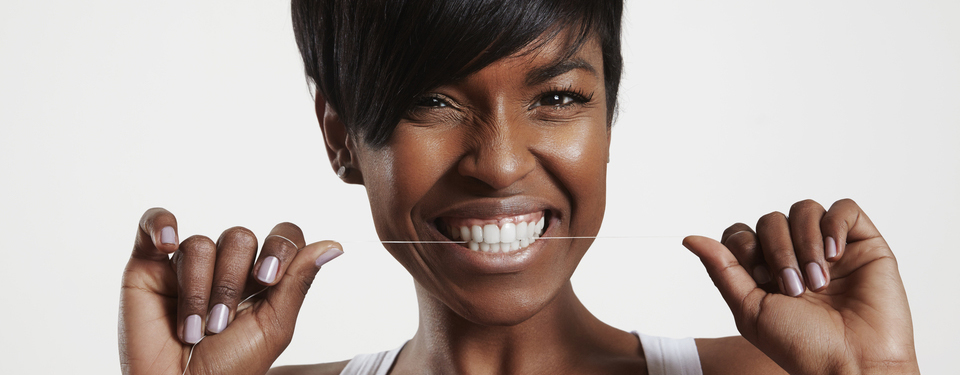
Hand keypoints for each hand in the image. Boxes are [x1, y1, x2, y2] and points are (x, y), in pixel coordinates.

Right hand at [119, 208, 342, 374]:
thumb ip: (297, 281)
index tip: (265, 280)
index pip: (281, 238)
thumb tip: (334, 244)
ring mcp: (186, 264)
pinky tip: (166, 242)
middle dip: (230, 283)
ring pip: (199, 244)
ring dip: (197, 290)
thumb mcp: (273, 326)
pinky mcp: (147, 266)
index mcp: (262, 278)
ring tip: (192, 329)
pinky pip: (152, 224)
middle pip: (239, 238)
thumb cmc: (229, 368)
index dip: (277, 249)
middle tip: (220, 324)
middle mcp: (226, 266)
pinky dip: (159, 224)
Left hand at [683, 199, 919, 374]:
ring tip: (818, 282)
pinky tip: (836, 257)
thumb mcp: (750, 309)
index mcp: (766, 271)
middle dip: (777, 251)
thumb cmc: (803, 346)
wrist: (853, 363)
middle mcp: (796, 255)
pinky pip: (844, 208)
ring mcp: (830, 247)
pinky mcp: (864, 243)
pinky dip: (834, 226)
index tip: (762, 280)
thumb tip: (689, 238)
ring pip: (804, 209)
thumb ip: (722, 269)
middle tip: (794, 288)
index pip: (742, 233)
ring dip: (805, 243)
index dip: (745, 247)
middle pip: (769, 220)